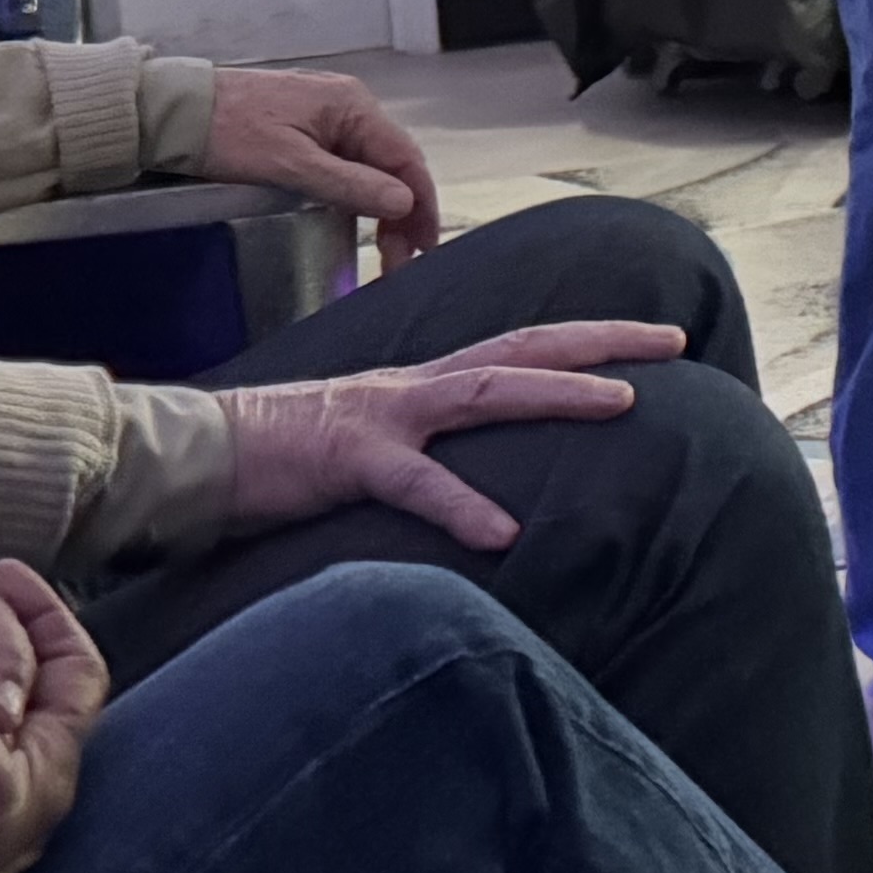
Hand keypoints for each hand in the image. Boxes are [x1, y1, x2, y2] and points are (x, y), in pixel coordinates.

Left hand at [196, 64, 441, 269]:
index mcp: (351, 105)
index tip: (423, 245)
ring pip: (370, 166)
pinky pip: (347, 162)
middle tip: (398, 259)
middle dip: (401, 213)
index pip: (405, 157)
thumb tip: (403, 202)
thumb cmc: (226, 132)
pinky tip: (355, 219)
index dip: (420, 204)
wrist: (172, 110)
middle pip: (391, 163)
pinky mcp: (305, 126)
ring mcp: (326, 114)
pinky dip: (356, 193)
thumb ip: (349, 184)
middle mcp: (347, 104)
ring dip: (379, 207)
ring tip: (382, 248)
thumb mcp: (289, 164)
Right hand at [216, 322, 685, 553]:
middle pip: (523, 348)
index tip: (654, 339)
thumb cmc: (285, 461)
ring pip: (484, 392)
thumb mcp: (374, 451)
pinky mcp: (348, 459)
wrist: (198, 456)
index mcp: (423, 387)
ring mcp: (383, 416)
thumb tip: (483, 484)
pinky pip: (414, 483)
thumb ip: (428, 454)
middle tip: (674, 340)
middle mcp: (414, 388)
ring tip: (624, 404)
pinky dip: (461, 505)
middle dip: (603, 341)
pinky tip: (503, 533)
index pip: (519, 349)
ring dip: (558, 394)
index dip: (587, 339)